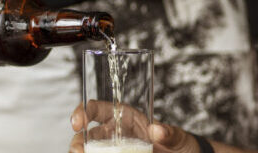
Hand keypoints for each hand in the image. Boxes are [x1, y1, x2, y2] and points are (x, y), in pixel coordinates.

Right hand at [69, 100, 198, 152]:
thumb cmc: (179, 144)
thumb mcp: (178, 138)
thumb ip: (169, 133)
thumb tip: (157, 130)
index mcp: (123, 116)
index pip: (96, 108)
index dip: (82, 112)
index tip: (78, 123)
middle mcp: (114, 132)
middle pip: (86, 134)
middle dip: (78, 143)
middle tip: (78, 152)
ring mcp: (114, 150)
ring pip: (89, 151)